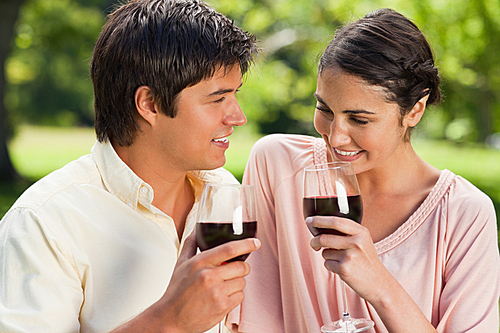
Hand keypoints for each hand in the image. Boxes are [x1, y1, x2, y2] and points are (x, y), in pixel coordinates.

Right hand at [111, 232, 260, 332]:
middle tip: (232, 272)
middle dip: (241, 268)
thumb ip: (191, 244)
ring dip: (236, 283)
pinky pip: (240, 296)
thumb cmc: (176, 292)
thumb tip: (197, 230)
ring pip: (242, 282)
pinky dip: (235, 297)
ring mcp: (217, 292)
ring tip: (222, 287)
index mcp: (200, 263)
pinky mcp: (222, 307)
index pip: (229, 249)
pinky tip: (222, 297)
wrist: (171, 319)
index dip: (246, 244)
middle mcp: (209, 276)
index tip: (255, 243)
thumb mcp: (181, 264)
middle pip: (241, 266)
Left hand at [306, 216, 387, 302]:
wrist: (379, 284)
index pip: (336, 221)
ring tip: (342, 261)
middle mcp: (356, 242)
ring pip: (324, 252)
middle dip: (314, 242)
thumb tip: (321, 227)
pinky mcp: (344, 269)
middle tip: (313, 244)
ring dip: (328, 256)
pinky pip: (327, 264)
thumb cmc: (367, 262)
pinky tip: (343, 269)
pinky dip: (331, 267)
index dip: (320, 220)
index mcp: (361, 232)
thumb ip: (347, 233)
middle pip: (324, 238)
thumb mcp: (363, 242)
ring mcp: (350, 255)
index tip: (309, 220)